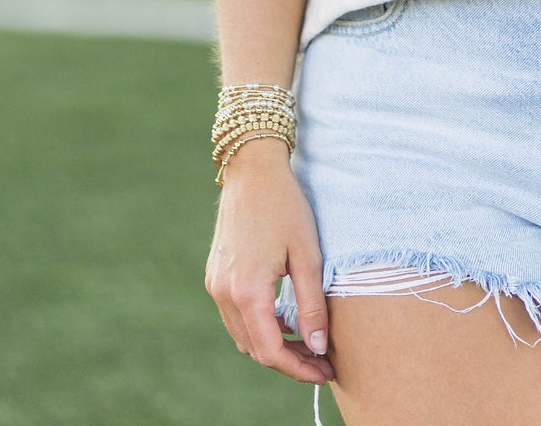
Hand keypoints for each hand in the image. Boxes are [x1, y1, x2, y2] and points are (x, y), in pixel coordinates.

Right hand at [205, 138, 334, 386]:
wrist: (253, 170)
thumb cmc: (285, 206)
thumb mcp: (308, 255)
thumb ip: (312, 305)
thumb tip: (319, 348)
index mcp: (247, 291)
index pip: (271, 351)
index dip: (299, 368)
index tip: (325, 371)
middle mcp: (224, 294)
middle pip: (255, 349)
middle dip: (289, 360)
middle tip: (322, 359)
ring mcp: (215, 285)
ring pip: (243, 336)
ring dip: (272, 344)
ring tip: (307, 340)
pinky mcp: (215, 276)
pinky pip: (235, 316)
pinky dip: (259, 325)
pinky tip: (284, 316)